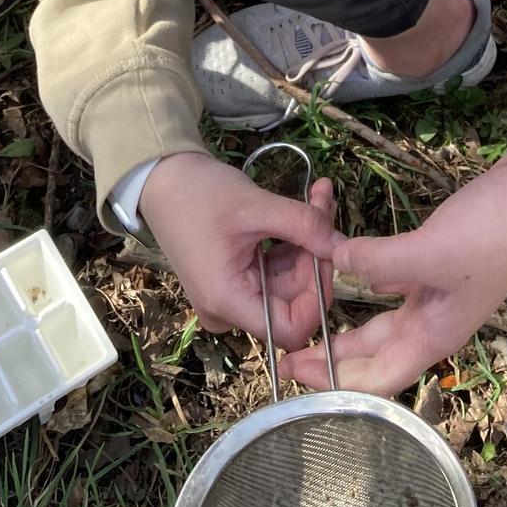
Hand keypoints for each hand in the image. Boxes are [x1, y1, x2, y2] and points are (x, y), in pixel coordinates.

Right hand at [139, 151, 337, 344]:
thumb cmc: (199, 193)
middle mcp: (229, 310)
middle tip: (324, 207)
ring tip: (317, 197)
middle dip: (315, 255)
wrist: (161, 177)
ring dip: (307, 241)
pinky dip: (292, 241)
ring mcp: (232, 296)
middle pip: (292, 301)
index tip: (326, 251)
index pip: (291, 329)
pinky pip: (275, 271)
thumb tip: (345, 246)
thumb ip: (304, 226)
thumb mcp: (255, 206)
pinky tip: (304, 207)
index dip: (317, 296)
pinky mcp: (236, 279)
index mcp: (228, 301)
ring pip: (288, 282)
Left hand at [283, 152, 506, 395]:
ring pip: (382, 316)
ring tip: (308, 313)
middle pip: (374, 351)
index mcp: (434, 334)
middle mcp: (434, 321)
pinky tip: (348, 266)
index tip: (293, 376)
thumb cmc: (495, 233)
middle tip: (285, 350)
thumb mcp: (430, 251)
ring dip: (347, 319)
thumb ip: (378, 260)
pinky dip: (368, 276)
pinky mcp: (439, 260)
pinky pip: (393, 280)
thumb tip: (335, 262)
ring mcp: (438, 291)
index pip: (377, 379)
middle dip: (331, 355)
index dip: (334, 385)